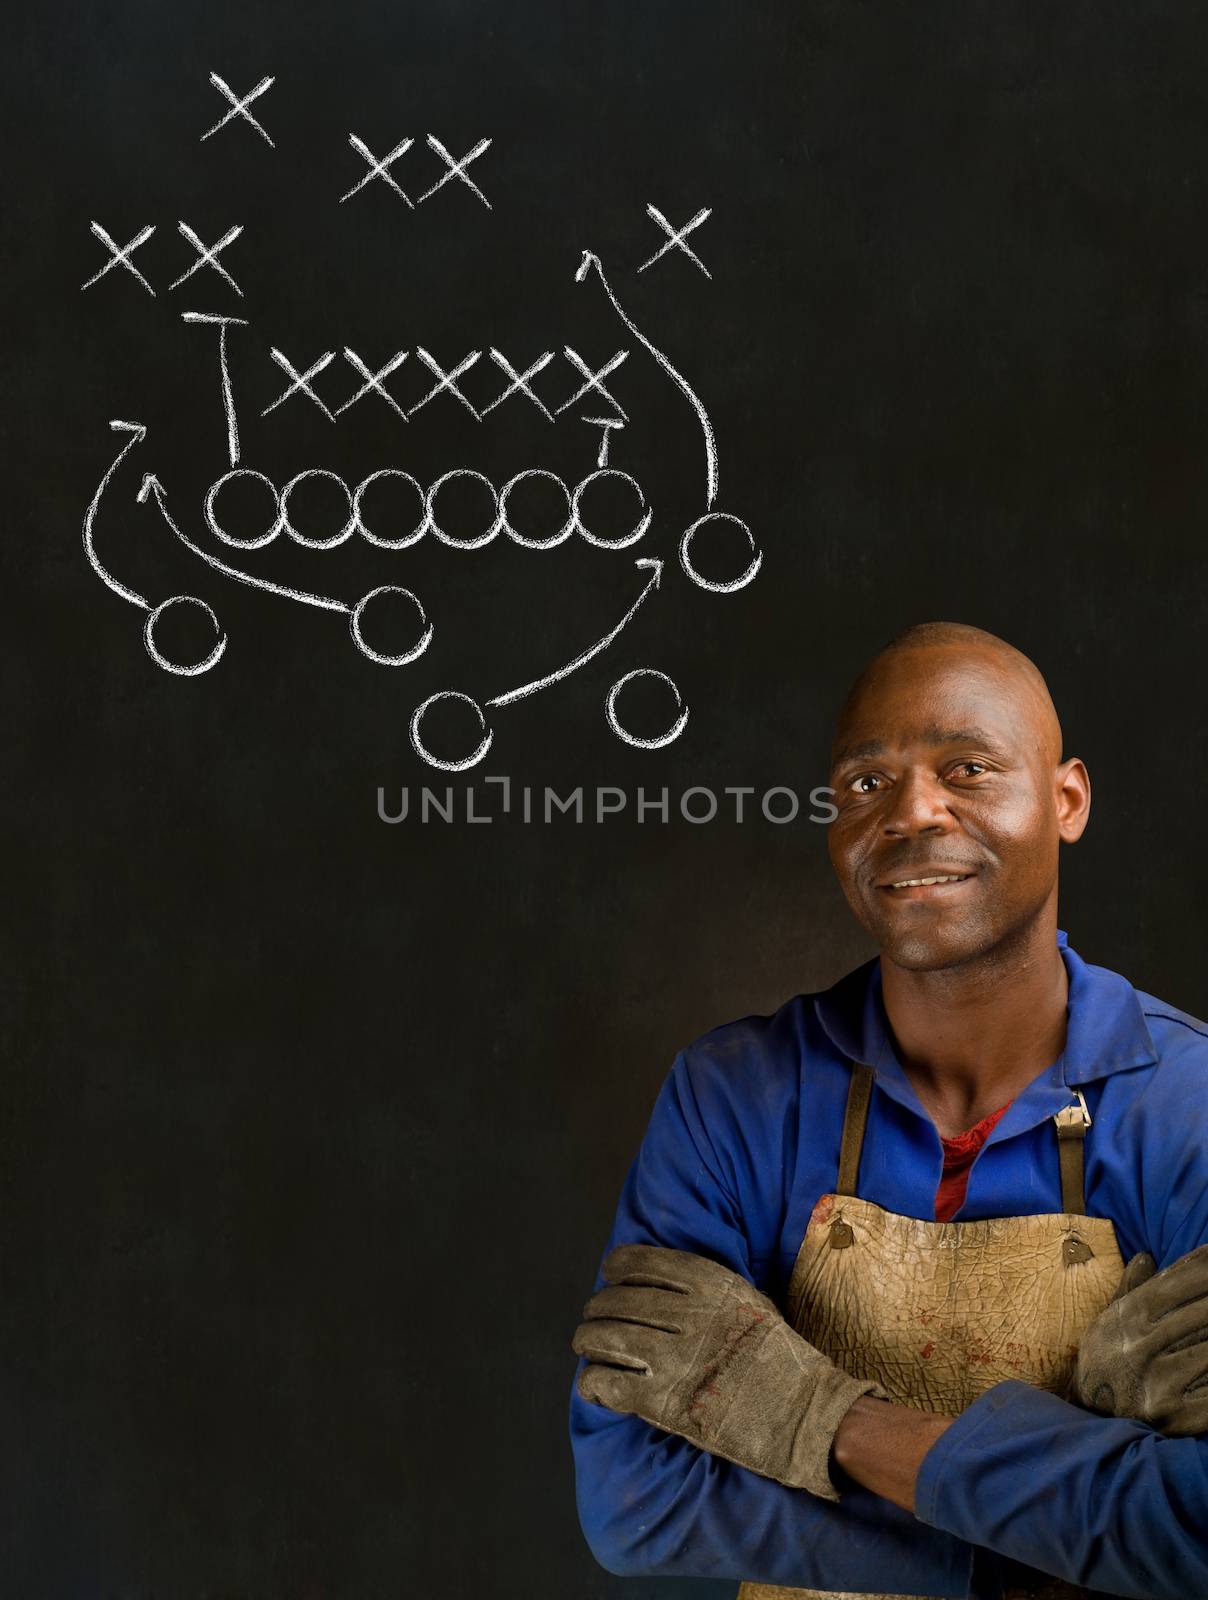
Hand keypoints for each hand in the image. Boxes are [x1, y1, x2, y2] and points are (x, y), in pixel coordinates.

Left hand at [572, 1243, 884, 1500]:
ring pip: (602, 1338)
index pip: (637, 1262)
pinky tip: (596, 1384)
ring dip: (587, 1341)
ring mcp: (671, 1358)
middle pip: (614, 1301)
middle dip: (597, 1310)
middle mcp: (685, 1313)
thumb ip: (707, 1287)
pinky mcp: (662, 1402)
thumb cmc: (779, 1355)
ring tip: (588, 1347)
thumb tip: (665, 1282)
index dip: (615, 1270)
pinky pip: (606, 1383)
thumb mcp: (749, 1297)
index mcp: (707, 1281)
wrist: (803, 1411)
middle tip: (594, 1320)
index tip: (610, 1279)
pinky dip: (592, 1382)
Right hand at [1075, 1244, 1207, 1434]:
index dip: (1201, 1270)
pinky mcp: (1177, 1416)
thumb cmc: (1105, 1361)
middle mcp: (1140, 1348)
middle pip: (1198, 1314)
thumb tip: (1147, 1255)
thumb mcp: (1108, 1321)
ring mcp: (1159, 1383)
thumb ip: (1130, 1289)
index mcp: (1126, 1321)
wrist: (1090, 1418)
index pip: (1172, 1286)